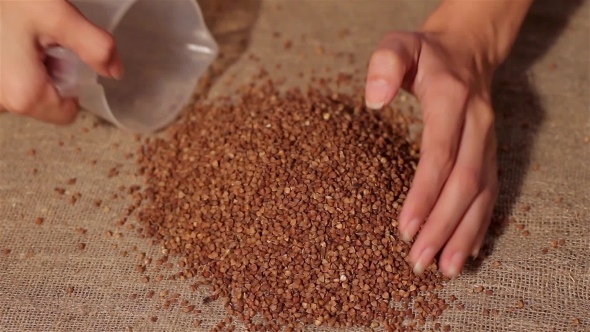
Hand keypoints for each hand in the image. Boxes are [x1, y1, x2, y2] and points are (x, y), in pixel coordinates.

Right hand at [0, 0, 122, 123]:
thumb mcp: (58, 15)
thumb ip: (96, 47)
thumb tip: (116, 72)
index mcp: (23, 95)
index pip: (67, 114)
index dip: (72, 85)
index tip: (58, 55)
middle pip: (41, 104)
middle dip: (46, 75)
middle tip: (34, 41)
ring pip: (18, 93)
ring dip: (23, 69)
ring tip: (14, 36)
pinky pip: (1, 83)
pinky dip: (6, 65)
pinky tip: (3, 39)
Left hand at [365, 30, 498, 277]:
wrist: (467, 51)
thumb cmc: (425, 54)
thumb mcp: (399, 45)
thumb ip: (385, 65)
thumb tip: (373, 101)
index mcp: (451, 100)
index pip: (439, 155)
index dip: (424, 194)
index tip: (405, 229)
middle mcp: (477, 125)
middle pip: (464, 183)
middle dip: (443, 226)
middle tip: (419, 261)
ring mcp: (488, 141)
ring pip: (482, 194)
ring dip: (464, 234)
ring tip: (446, 270)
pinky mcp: (490, 153)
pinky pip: (491, 192)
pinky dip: (480, 223)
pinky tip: (469, 250)